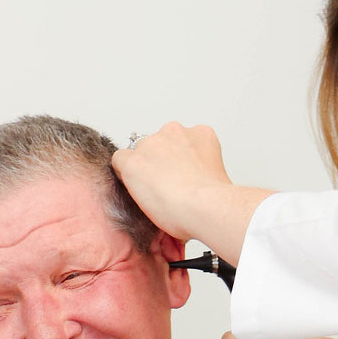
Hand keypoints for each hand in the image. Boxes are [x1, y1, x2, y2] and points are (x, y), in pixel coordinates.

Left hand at [112, 124, 269, 264]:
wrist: (205, 206)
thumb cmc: (214, 200)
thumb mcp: (217, 176)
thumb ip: (203, 172)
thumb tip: (197, 187)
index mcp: (200, 134)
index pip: (180, 141)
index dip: (178, 161)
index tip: (180, 176)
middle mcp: (175, 132)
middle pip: (158, 144)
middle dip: (160, 163)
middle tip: (167, 186)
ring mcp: (152, 144)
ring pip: (139, 153)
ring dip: (143, 169)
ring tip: (154, 193)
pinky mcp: (133, 161)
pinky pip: (119, 161)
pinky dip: (124, 175)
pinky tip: (136, 189)